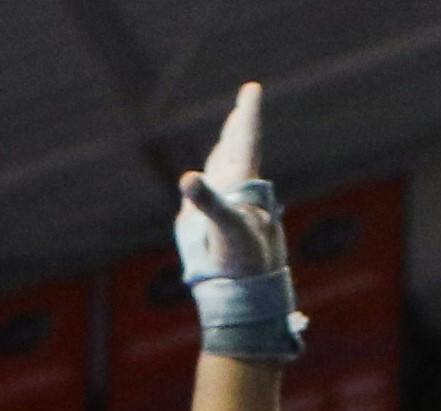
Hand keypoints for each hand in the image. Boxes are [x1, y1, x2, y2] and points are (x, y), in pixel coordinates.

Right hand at [177, 82, 284, 279]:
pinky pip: (211, 194)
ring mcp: (226, 208)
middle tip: (247, 97)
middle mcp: (237, 192)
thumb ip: (208, 201)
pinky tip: (205, 180)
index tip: (253, 88)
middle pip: (239, 149)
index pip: (246, 141)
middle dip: (240, 124)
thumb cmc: (242, 260)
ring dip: (228, 147)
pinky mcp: (212, 224)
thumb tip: (188, 179)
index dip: (248, 114)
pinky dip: (208, 180)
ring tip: (231, 129)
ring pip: (227, 169)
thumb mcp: (226, 229)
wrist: (245, 292)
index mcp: (243, 186)